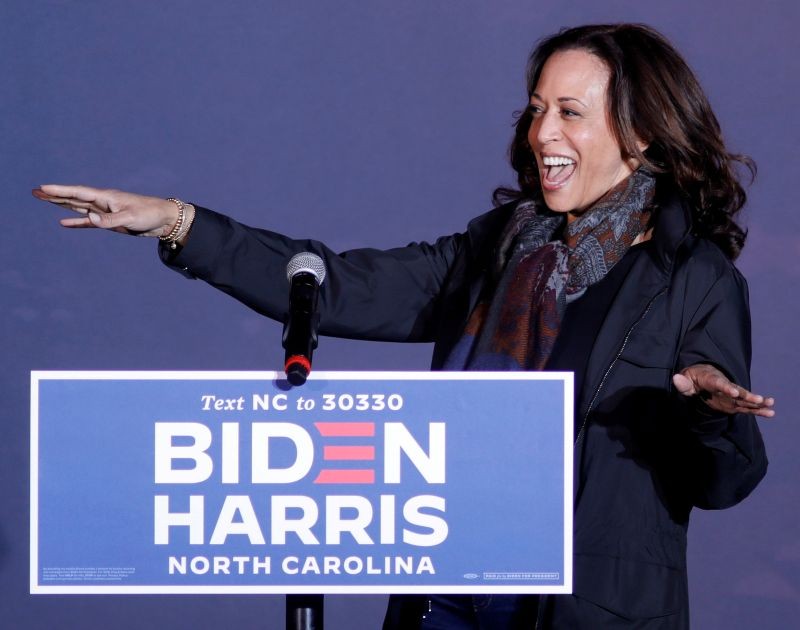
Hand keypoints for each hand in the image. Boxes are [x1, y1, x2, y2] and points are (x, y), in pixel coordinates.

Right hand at [32, 184, 180, 237]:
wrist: (164, 219)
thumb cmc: (149, 214)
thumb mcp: (130, 218)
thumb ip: (109, 220)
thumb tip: (90, 219)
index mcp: (107, 197)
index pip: (79, 192)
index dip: (60, 191)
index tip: (43, 188)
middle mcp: (103, 202)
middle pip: (74, 197)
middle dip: (55, 195)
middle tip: (35, 192)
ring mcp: (105, 211)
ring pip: (78, 207)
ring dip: (62, 204)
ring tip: (45, 200)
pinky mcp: (110, 221)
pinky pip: (89, 222)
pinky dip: (77, 222)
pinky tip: (64, 223)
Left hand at [673, 363, 774, 417]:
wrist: (701, 375)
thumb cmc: (692, 378)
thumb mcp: (685, 380)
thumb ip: (682, 383)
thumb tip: (676, 378)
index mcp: (712, 380)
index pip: (720, 383)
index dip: (727, 387)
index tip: (734, 392)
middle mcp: (725, 387)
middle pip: (738, 391)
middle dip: (748, 396)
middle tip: (759, 400)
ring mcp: (731, 395)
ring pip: (745, 399)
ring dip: (757, 403)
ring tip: (770, 405)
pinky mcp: (734, 403)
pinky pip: (746, 407)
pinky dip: (757, 410)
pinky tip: (770, 413)